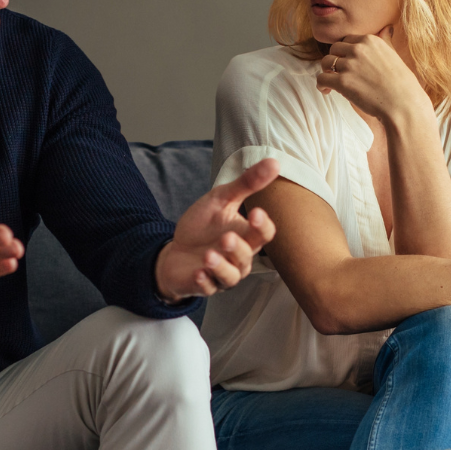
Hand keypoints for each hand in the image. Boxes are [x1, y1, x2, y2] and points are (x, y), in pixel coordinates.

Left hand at [155, 159, 280, 300]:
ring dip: (221, 266)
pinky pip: (208, 288)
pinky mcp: (203, 285)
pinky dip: (204, 281)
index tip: (256, 212)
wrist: (176, 249)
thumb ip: (247, 183)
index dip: (263, 226)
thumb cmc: (203, 225)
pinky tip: (197, 271)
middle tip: (226, 238)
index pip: (264, 235)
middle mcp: (238, 258)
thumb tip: (274, 161)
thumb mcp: (221, 199)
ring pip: (231, 276)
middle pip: (247, 258)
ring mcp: (221, 274)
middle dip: (237, 249)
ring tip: (209, 255)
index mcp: (246, 236)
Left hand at [317, 32, 432, 126]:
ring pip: (325, 62)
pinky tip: (327, 90)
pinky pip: (322, 78)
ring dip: (327, 71)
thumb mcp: (395, 55)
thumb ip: (386, 41)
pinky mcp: (342, 82)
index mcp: (370, 40)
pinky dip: (321, 85)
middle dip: (335, 60)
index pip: (348, 40)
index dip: (345, 52)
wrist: (403, 104)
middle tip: (338, 72)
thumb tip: (387, 28)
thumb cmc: (402, 83)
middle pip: (334, 49)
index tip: (348, 62)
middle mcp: (358, 49)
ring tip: (331, 82)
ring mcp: (349, 65)